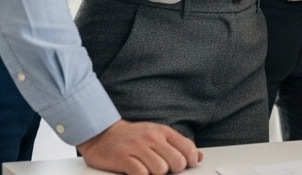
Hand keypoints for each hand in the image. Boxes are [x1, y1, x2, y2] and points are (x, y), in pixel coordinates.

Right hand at [77, 120, 200, 174]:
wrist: (102, 134)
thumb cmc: (133, 137)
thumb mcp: (157, 135)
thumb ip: (178, 145)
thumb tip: (199, 157)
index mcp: (163, 131)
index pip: (187, 148)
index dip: (190, 161)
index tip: (186, 166)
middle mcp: (152, 137)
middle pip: (177, 162)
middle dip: (173, 170)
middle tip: (163, 169)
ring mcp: (137, 147)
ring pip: (160, 170)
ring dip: (155, 174)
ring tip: (148, 169)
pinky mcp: (123, 158)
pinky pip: (141, 174)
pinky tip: (137, 171)